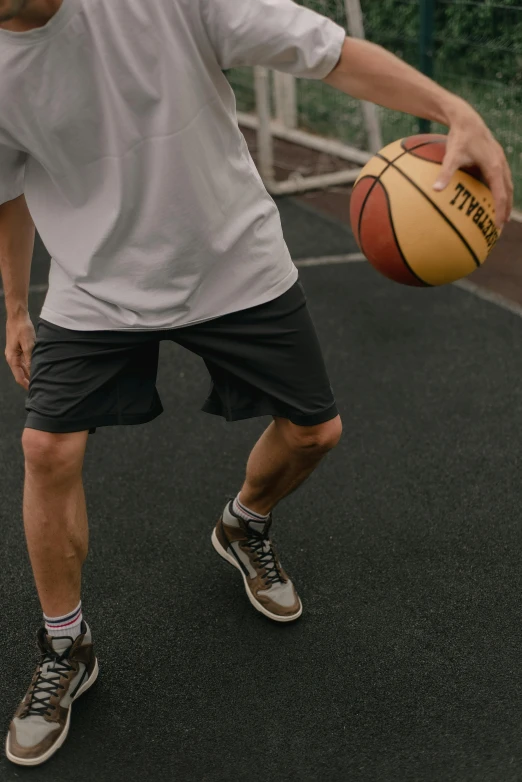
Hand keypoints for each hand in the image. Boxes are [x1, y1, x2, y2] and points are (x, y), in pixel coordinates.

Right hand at [5, 313, 35, 390]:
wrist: (18, 316)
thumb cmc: (22, 328)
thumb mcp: (28, 344)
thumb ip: (30, 359)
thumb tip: (33, 372)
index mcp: (12, 358)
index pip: (18, 377)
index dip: (26, 385)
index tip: (34, 391)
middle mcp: (12, 358)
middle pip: (20, 374)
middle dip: (29, 381)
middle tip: (40, 388)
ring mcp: (15, 354)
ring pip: (23, 369)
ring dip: (30, 375)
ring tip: (41, 380)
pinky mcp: (19, 350)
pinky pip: (25, 362)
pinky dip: (30, 367)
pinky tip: (38, 369)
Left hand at [433, 102, 512, 229]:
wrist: (466, 118)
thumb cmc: (459, 137)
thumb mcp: (451, 156)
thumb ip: (444, 173)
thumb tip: (435, 190)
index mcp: (494, 167)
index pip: (500, 195)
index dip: (500, 211)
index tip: (497, 226)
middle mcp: (501, 164)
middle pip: (507, 192)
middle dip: (505, 209)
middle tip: (501, 226)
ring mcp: (500, 160)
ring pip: (507, 184)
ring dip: (505, 200)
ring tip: (501, 214)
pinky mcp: (496, 157)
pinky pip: (501, 178)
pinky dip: (499, 189)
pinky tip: (490, 196)